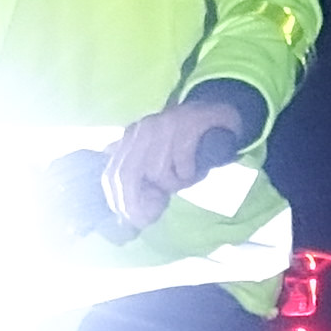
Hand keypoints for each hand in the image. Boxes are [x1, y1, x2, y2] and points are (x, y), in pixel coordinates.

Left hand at [101, 96, 246, 229]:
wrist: (217, 112)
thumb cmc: (186, 142)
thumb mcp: (155, 156)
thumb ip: (135, 172)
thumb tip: (118, 198)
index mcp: (131, 136)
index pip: (112, 173)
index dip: (118, 199)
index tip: (129, 217)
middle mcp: (143, 128)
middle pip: (128, 174)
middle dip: (136, 200)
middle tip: (153, 214)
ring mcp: (165, 123)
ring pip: (158, 171)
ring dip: (174, 184)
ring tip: (185, 178)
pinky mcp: (188, 123)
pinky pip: (182, 162)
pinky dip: (189, 173)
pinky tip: (194, 169)